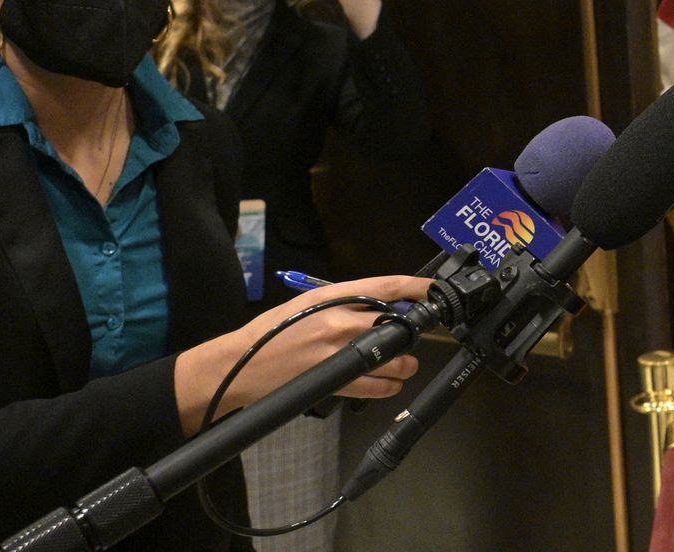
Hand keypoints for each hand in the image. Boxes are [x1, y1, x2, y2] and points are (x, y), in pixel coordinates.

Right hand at [174, 275, 429, 435]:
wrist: (237, 363)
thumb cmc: (273, 331)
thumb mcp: (308, 303)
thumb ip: (346, 301)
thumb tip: (386, 304)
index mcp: (332, 296)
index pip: (386, 287)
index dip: (416, 287)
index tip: (435, 288)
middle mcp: (338, 321)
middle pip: (396, 323)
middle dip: (410, 331)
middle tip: (413, 335)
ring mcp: (337, 353)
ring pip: (392, 358)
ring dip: (405, 363)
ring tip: (405, 364)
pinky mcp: (333, 381)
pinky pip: (375, 386)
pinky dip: (390, 386)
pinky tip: (392, 383)